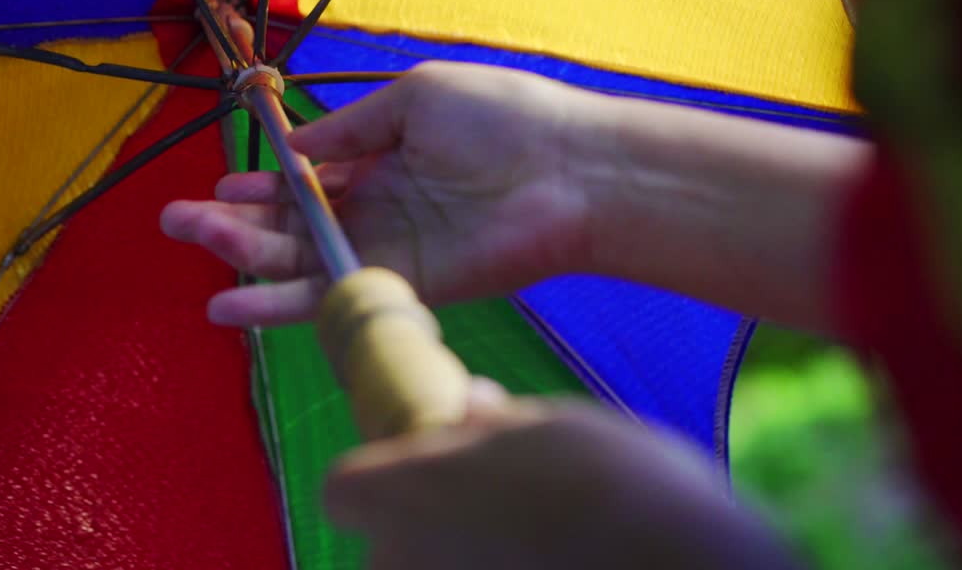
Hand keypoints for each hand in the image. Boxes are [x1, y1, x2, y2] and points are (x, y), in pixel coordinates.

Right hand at [161, 61, 597, 325]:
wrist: (569, 170)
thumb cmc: (502, 117)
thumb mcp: (413, 97)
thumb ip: (351, 130)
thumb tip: (294, 148)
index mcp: (381, 159)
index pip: (307, 179)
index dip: (263, 183)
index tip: (222, 181)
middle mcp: (376, 209)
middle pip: (290, 224)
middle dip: (233, 221)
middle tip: (176, 218)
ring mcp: (385, 250)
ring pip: (298, 261)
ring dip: (241, 257)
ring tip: (190, 245)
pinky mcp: (399, 287)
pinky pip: (329, 297)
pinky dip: (277, 303)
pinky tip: (229, 302)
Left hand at [325, 387, 798, 569]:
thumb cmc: (617, 488)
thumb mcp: (555, 430)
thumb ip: (495, 429)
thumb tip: (472, 406)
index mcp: (405, 489)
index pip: (344, 491)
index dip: (381, 482)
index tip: (430, 473)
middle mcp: (401, 562)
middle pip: (389, 552)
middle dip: (433, 538)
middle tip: (505, 521)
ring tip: (540, 555)